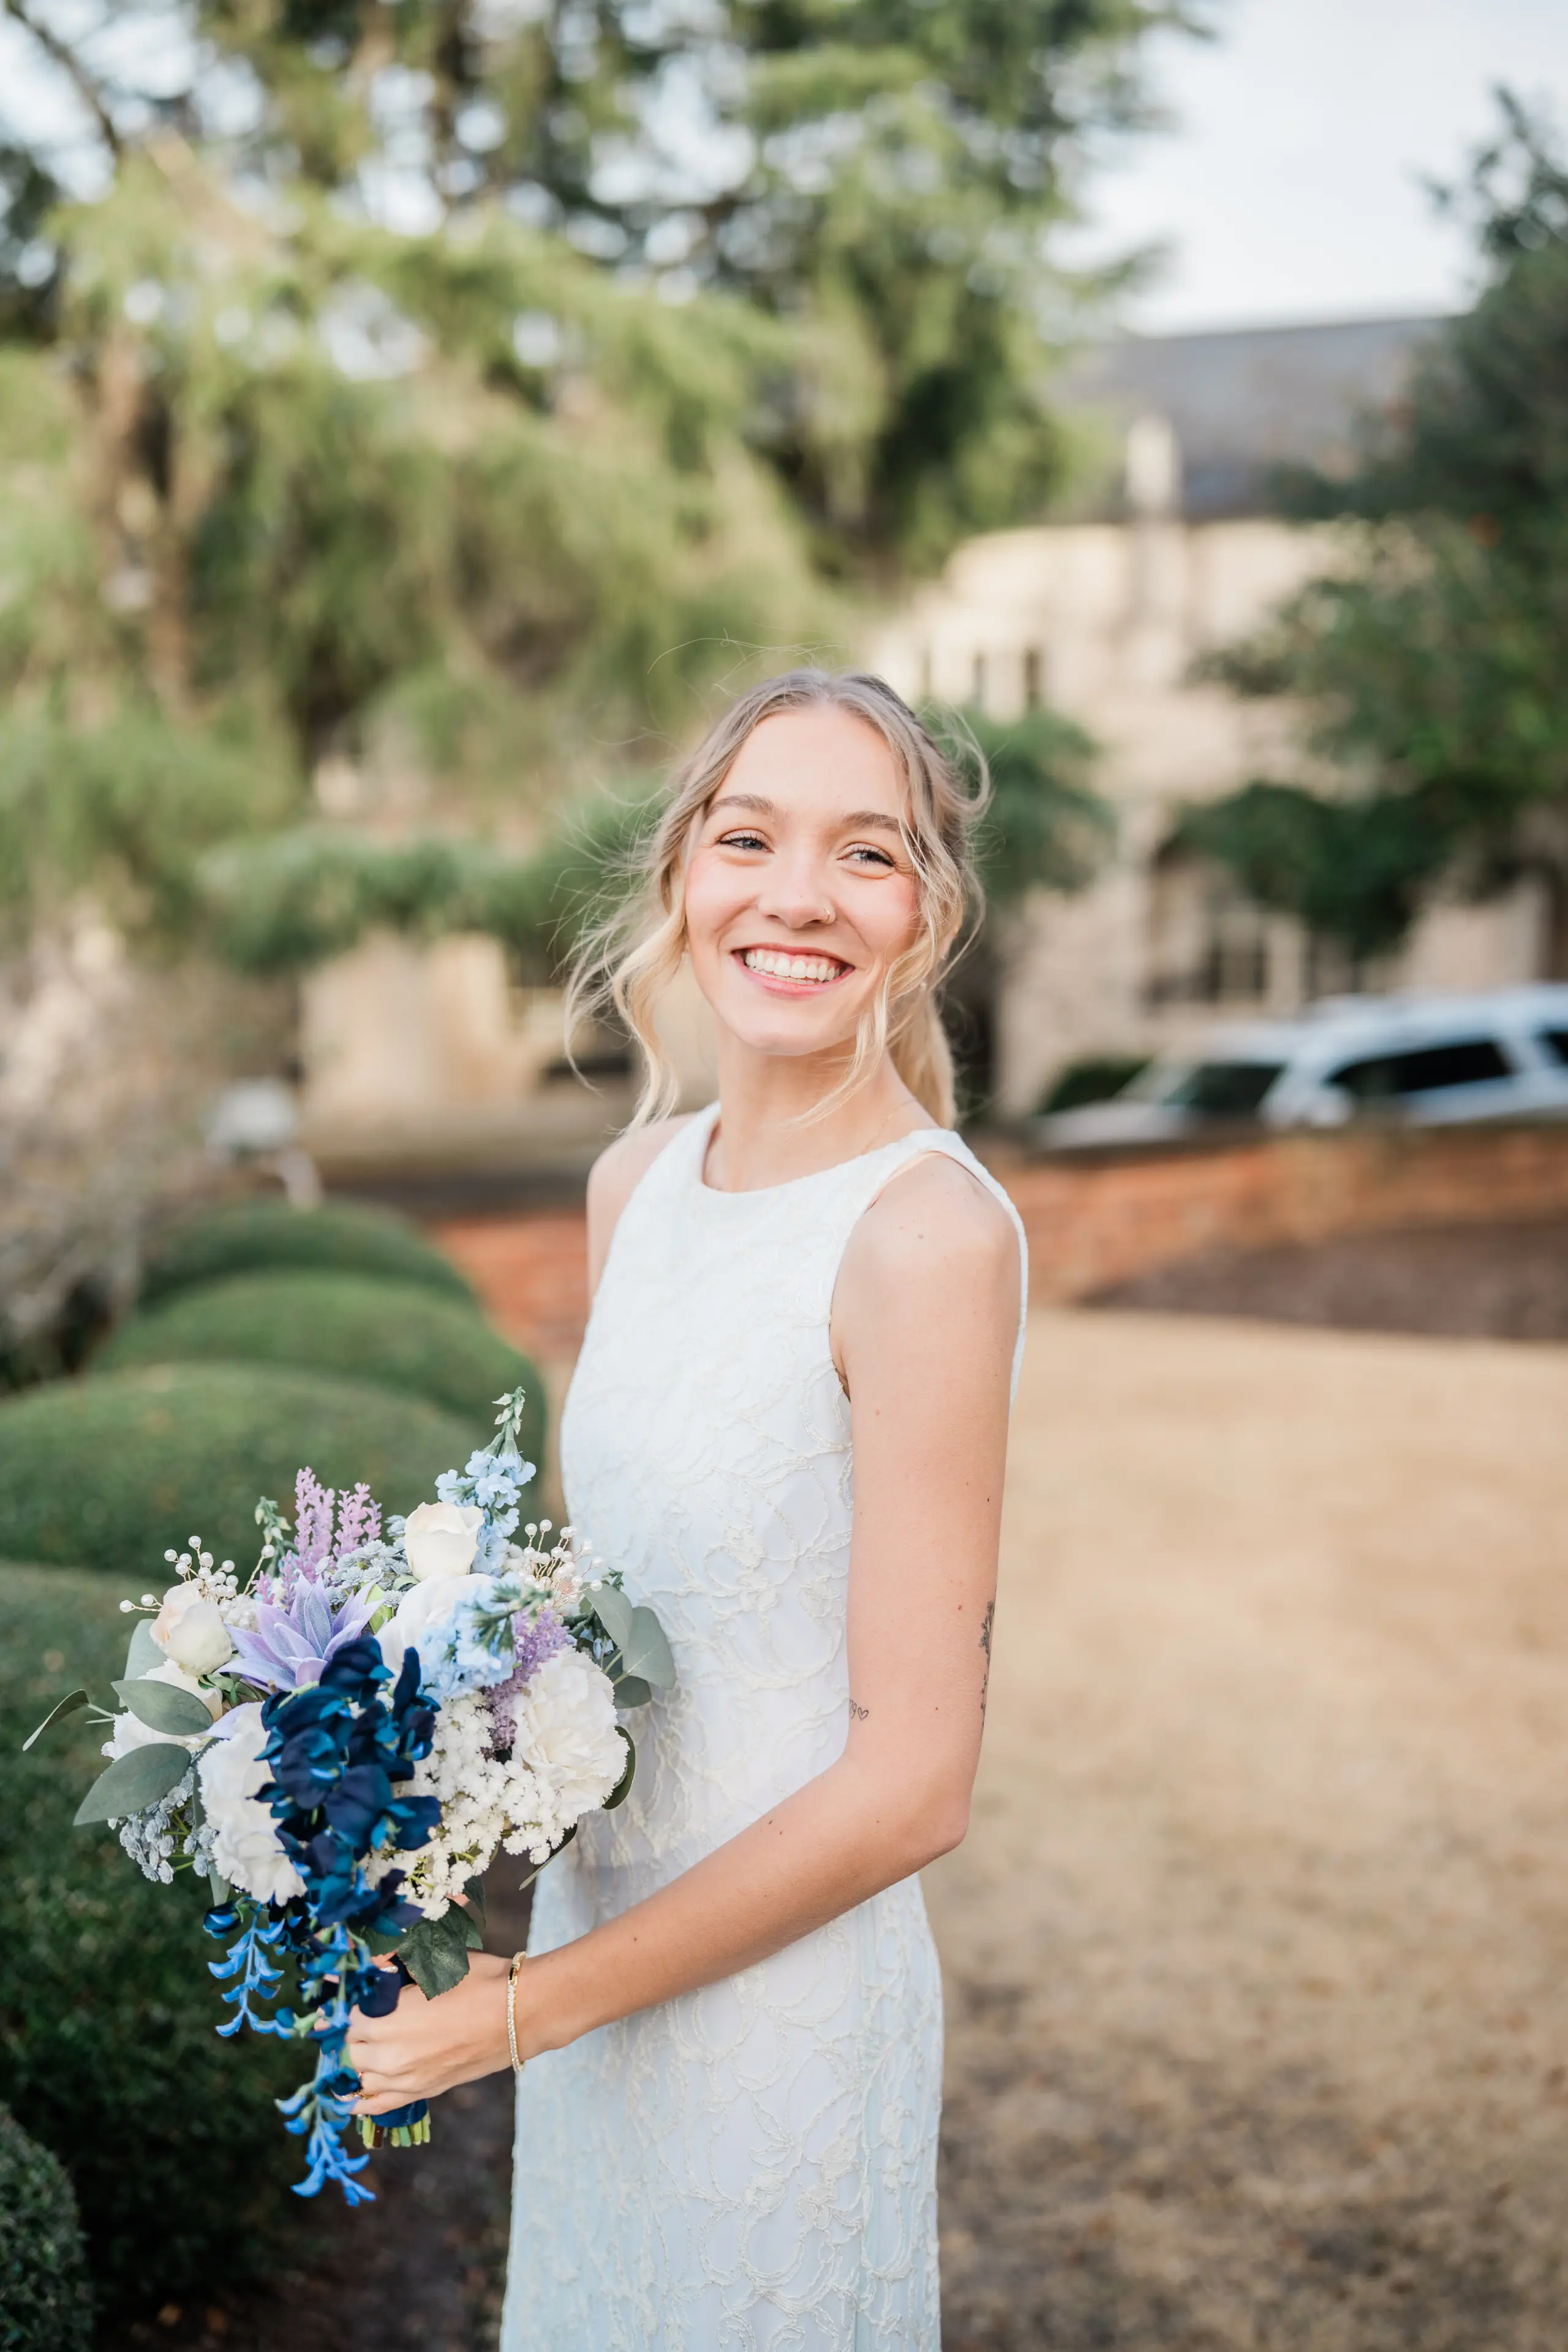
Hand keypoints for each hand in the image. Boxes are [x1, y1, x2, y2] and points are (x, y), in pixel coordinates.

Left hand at [346, 1950, 511, 2115]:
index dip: (357, 2004)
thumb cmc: (478, 1981)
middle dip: (357, 2033)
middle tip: (371, 2017)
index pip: (350, 2018)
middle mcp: (388, 2056)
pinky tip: (354, 2099)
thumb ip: (399, 1968)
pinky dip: (363, 2103)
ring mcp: (406, 2079)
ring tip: (367, 2049)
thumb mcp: (435, 1965)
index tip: (364, 1996)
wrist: (518, 2014)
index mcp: (386, 2021)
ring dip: (359, 2063)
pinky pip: (380, 2105)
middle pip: (352, 2049)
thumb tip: (375, 1962)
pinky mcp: (423, 2092)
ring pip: (361, 2078)